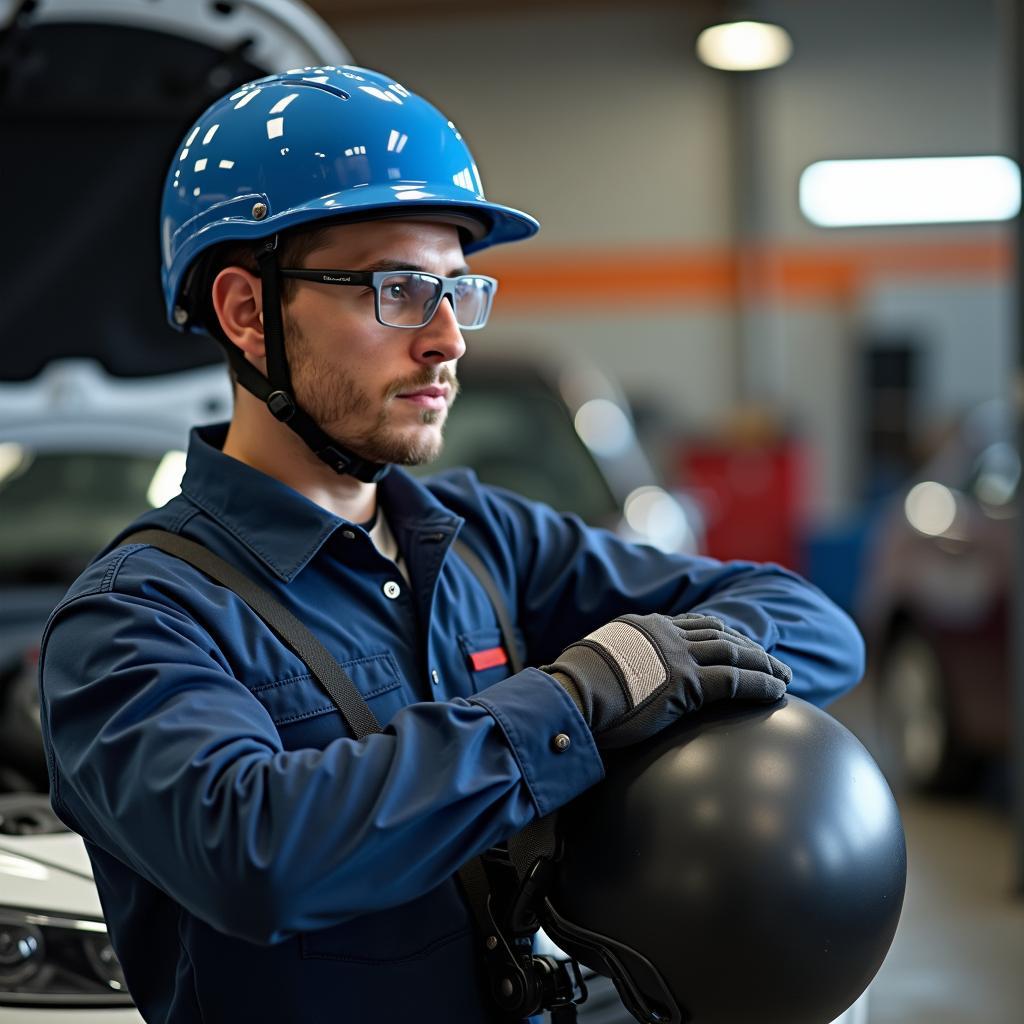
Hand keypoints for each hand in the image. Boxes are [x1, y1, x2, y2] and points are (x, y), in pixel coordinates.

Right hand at [542, 612, 790, 748]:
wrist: (571, 695)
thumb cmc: (572, 689)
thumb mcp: (591, 665)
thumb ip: (610, 667)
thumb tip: (602, 683)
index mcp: (643, 627)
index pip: (692, 624)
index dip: (720, 633)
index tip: (737, 643)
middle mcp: (665, 634)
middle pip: (719, 634)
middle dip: (749, 646)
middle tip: (771, 660)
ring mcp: (678, 655)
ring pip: (734, 653)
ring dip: (763, 663)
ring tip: (784, 675)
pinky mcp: (688, 682)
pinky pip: (736, 680)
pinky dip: (761, 683)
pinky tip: (778, 691)